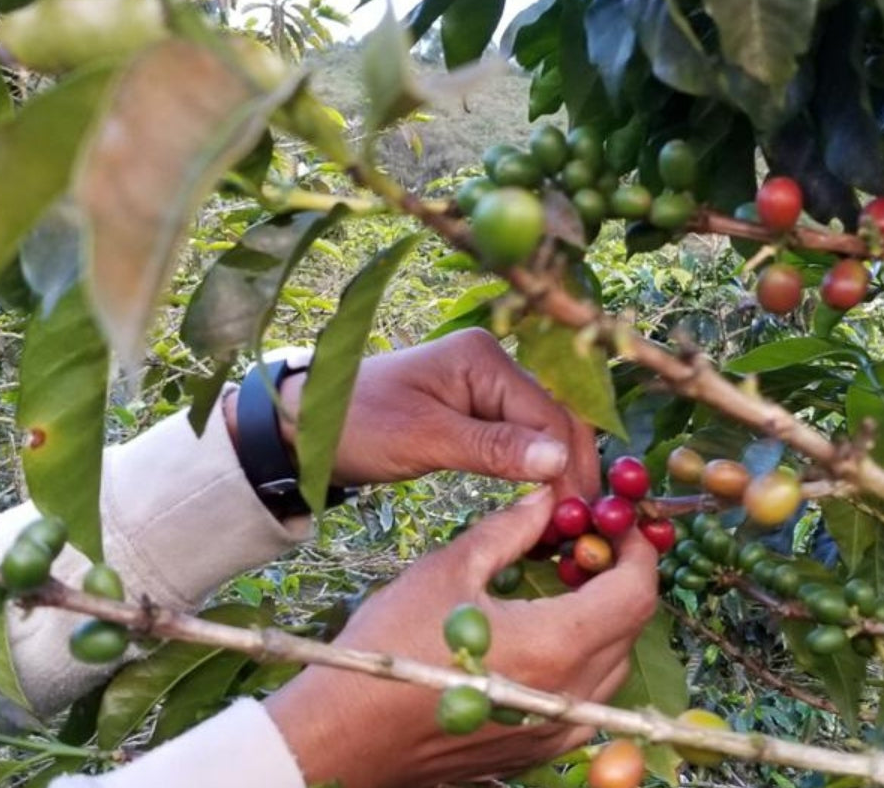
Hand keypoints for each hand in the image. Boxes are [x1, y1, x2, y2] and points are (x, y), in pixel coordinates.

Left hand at [242, 328, 601, 494]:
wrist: (307, 424)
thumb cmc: (356, 425)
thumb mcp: (424, 439)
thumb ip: (492, 448)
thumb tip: (557, 460)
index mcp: (484, 357)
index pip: (549, 413)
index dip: (568, 465)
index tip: (574, 516)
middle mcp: (494, 364)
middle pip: (555, 420)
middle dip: (571, 470)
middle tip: (576, 527)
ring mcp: (487, 387)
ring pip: (543, 433)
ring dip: (557, 474)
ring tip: (564, 522)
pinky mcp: (477, 412)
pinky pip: (520, 440)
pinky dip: (533, 472)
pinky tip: (541, 504)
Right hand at [263, 489, 659, 787]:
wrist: (345, 734)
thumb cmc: (391, 646)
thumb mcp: (448, 570)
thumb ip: (509, 531)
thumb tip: (546, 500)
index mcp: (557, 645)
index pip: (636, 592)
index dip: (638, 552)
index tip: (620, 527)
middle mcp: (570, 694)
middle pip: (630, 628)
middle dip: (619, 581)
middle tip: (584, 550)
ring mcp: (556, 730)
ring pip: (613, 668)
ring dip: (602, 623)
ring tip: (561, 591)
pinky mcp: (538, 751)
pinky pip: (586, 702)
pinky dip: (583, 665)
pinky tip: (544, 642)